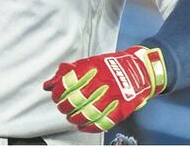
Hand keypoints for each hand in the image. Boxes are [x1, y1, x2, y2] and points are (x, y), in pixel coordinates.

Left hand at [42, 46, 166, 132]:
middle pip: (77, 99)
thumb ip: (68, 73)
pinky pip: (104, 122)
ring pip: (89, 113)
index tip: (56, 96)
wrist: (141, 69)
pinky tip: (83, 126)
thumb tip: (48, 84)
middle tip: (63, 107)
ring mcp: (114, 95)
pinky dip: (90, 127)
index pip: (69, 82)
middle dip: (65, 106)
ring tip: (72, 117)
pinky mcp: (122, 108)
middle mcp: (103, 81)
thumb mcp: (89, 62)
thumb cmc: (112, 66)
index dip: (58, 91)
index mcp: (93, 68)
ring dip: (75, 118)